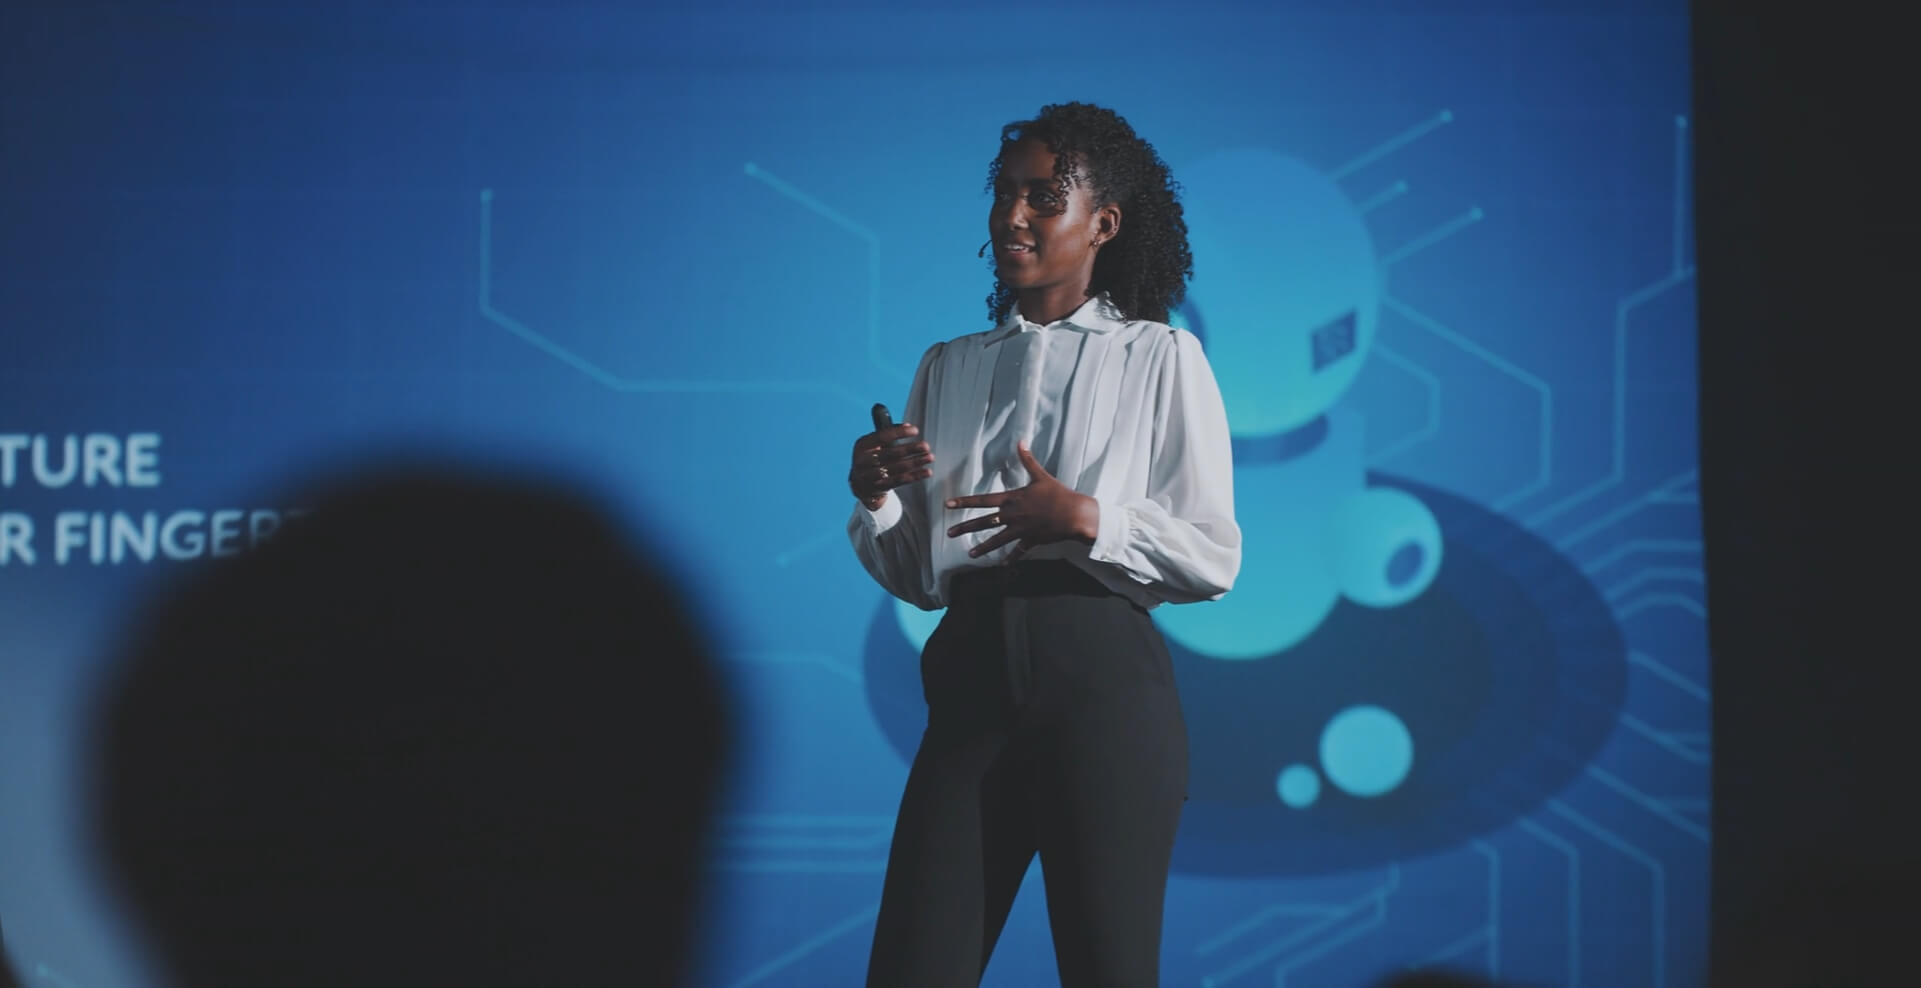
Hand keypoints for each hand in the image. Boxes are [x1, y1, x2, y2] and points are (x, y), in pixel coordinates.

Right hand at [849, 424, 933, 509]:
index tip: (915, 430)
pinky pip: (900, 481)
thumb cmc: (870, 459)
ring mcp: (870, 476)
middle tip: (926, 446)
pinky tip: (926, 471)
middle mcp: (863, 461)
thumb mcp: (873, 445)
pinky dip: (915, 476)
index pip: (882, 436)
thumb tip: (908, 426)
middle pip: (890, 453)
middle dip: (910, 449)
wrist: (860, 485)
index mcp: (862, 446)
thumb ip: (888, 434)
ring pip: (897, 468)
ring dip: (915, 462)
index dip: (899, 432)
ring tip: (929, 457)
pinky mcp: (879, 487)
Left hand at [944, 441, 1097, 558]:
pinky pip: (1018, 551)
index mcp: (1012, 499)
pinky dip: (1010, 558)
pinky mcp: (1031, 540)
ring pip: (996, 540)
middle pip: (983, 523)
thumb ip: (1028, 460)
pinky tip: (1002, 565)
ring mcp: (1020, 530)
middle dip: (965, 528)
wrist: (1075, 514)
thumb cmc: (1058, 493)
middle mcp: (1012, 516)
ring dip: (982, 548)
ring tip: (970, 555)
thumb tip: (1021, 441)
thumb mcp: (1041, 475)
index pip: (982, 500)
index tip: (948, 505)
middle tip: (949, 533)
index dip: (964, 502)